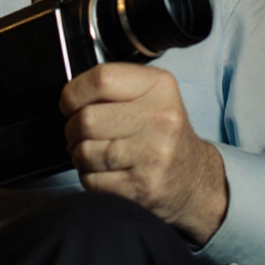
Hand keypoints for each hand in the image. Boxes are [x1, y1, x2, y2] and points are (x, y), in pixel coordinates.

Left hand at [60, 63, 227, 244]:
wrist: (195, 179)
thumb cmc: (163, 135)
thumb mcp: (151, 96)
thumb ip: (114, 88)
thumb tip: (70, 97)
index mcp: (159, 87)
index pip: (101, 79)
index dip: (74, 93)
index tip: (70, 104)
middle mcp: (161, 118)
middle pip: (87, 118)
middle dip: (72, 129)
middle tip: (79, 134)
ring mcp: (154, 154)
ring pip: (85, 152)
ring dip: (79, 155)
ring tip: (92, 154)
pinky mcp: (143, 186)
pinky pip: (92, 179)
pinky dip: (88, 176)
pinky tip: (103, 172)